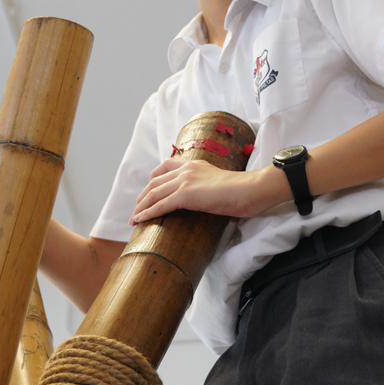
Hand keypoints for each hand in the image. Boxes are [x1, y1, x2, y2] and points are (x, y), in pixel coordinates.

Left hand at [129, 158, 287, 224]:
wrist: (250, 189)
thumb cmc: (241, 190)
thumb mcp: (218, 183)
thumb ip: (206, 187)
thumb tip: (206, 200)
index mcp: (194, 164)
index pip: (165, 168)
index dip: (152, 181)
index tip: (148, 192)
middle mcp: (186, 169)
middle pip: (155, 182)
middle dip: (143, 197)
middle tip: (136, 209)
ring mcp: (185, 181)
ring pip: (154, 193)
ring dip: (141, 207)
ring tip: (134, 218)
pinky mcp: (186, 195)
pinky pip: (161, 205)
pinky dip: (147, 213)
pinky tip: (140, 220)